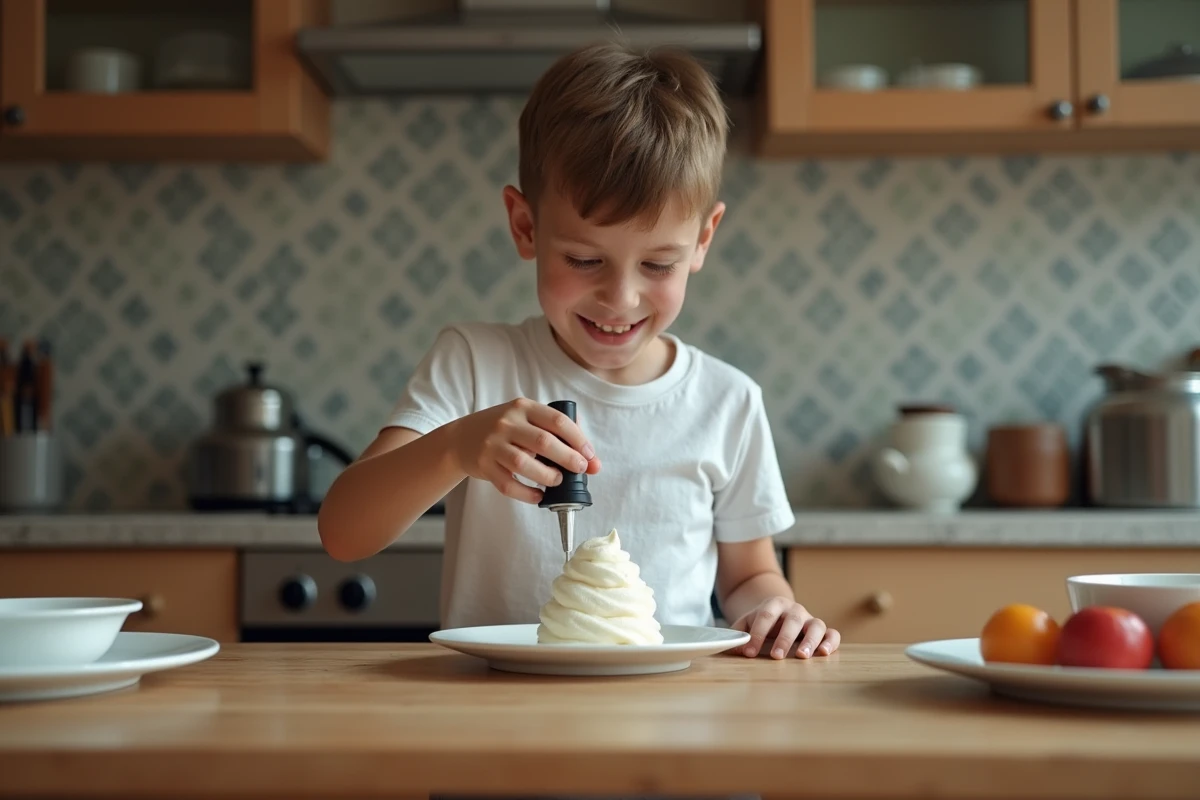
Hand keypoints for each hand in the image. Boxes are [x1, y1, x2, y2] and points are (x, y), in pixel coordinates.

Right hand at [449, 398, 600, 503]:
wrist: (461, 438)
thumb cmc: (504, 430)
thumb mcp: (526, 420)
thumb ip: (557, 435)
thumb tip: (593, 462)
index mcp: (523, 407)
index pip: (557, 420)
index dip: (578, 439)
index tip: (589, 455)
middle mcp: (506, 423)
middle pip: (543, 442)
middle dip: (568, 458)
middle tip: (580, 469)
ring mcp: (493, 444)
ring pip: (523, 463)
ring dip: (546, 476)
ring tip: (557, 480)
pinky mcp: (483, 465)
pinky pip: (507, 484)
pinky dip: (526, 493)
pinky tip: (538, 496)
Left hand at [730, 597, 839, 659]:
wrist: (778, 613)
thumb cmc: (761, 622)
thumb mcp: (747, 623)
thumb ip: (738, 634)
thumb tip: (731, 648)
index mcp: (774, 604)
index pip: (766, 616)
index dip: (757, 634)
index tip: (749, 652)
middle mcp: (795, 610)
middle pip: (792, 620)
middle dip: (784, 639)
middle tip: (776, 657)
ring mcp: (810, 619)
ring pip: (816, 625)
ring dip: (810, 640)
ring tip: (802, 656)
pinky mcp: (823, 631)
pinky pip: (832, 634)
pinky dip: (830, 642)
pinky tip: (823, 654)